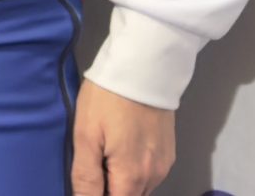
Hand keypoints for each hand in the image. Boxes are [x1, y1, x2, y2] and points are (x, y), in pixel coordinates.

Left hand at [71, 80, 173, 195]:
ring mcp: (163, 165)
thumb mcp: (86, 136)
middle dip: (108, 189)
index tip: (87, 182)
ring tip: (102, 156)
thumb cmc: (108, 100)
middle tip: (91, 166)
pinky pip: (149, 174)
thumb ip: (86, 176)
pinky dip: (132, 172)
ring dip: (120, 182)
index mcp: (132, 176)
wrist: (143, 69)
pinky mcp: (168, 153)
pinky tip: (118, 151)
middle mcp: (153, 176)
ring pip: (139, 189)